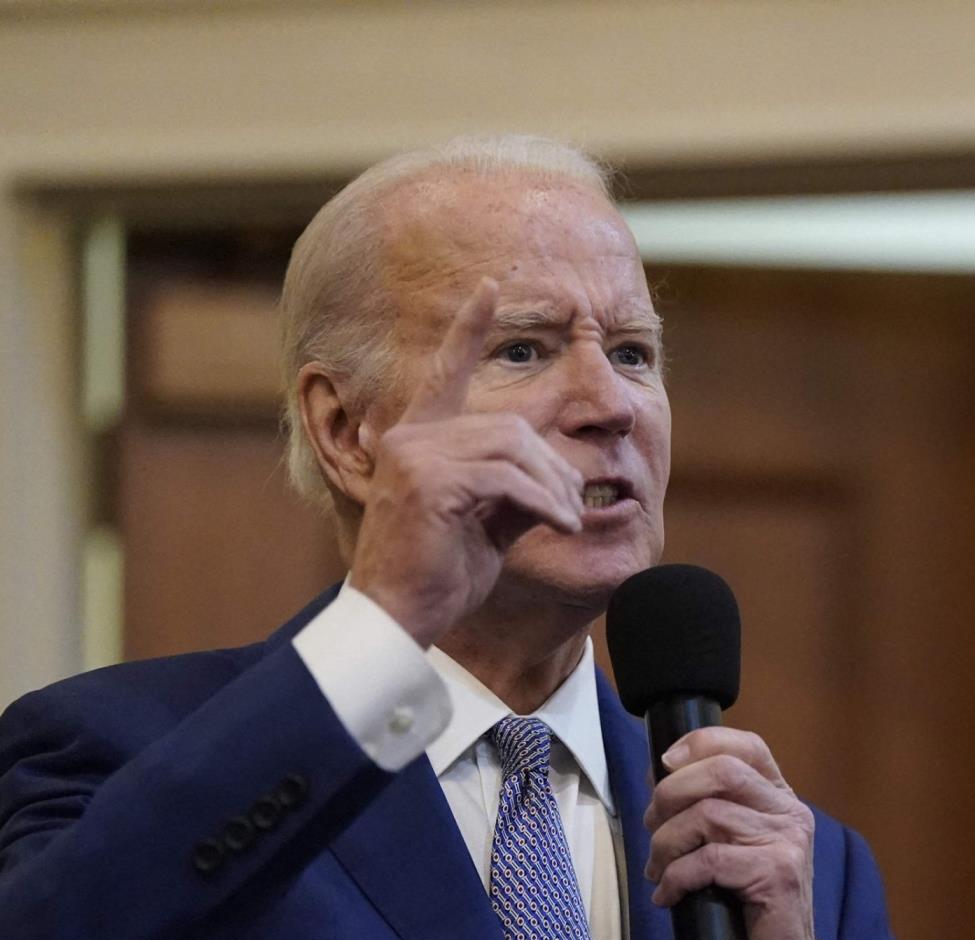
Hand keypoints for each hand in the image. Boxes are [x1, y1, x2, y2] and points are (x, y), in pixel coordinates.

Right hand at [347, 279, 587, 646]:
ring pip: (513, 449)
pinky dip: (544, 501)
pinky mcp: (430, 484)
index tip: (491, 286)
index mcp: (419, 440)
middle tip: (574, 506)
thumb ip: (515, 488)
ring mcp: (416, 456)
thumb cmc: (439, 577)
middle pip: (509, 426)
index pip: (446, 373)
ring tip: (568, 519)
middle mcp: (411, 438)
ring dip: (554, 486)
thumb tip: (563, 477)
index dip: (468, 329)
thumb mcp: (487, 523)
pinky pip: (507, 479)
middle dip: (553, 465)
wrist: (401, 619)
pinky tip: (561, 524)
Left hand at [641, 728, 823, 939]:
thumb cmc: (745, 906)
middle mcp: (789, 812)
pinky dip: (675, 879)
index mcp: (779, 798)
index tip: (663, 764)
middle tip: (651, 829)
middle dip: (670, 796)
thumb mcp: (729, 846)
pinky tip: (667, 897)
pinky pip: (708, 861)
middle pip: (721, 772)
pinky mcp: (776, 874)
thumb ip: (707, 808)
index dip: (701, 743)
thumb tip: (657, 775)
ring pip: (706, 816)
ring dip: (666, 845)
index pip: (746, 746)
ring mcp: (787, 842)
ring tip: (657, 871)